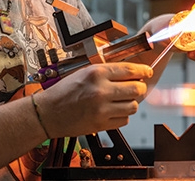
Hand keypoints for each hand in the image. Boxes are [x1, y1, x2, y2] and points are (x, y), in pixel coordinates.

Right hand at [36, 62, 152, 137]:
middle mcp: (101, 90)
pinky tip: (114, 111)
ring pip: (133, 106)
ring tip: (122, 100)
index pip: (130, 70)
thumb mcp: (84, 72)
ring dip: (131, 103)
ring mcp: (102, 109)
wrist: (48, 113)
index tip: (147, 72)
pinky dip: (122, 116)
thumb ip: (106, 71)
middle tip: (137, 87)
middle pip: (136, 88)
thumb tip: (130, 72)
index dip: (143, 71)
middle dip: (140, 88)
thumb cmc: (63, 91)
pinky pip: (124, 120)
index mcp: (96, 73)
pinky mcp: (101, 124)